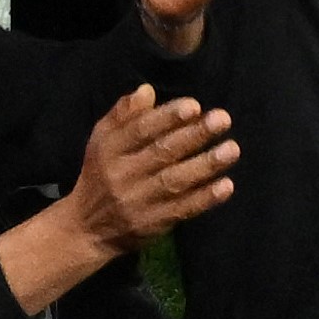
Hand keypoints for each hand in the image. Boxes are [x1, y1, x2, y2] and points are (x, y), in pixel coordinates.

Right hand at [60, 84, 242, 249]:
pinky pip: (182, 209)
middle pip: (161, 153)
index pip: (139, 130)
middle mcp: (122, 175)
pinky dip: (205, 198)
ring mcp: (138, 201)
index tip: (194, 106)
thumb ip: (123, 114)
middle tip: (222, 119)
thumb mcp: (102, 139)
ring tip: (231, 149)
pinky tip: (226, 186)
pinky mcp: (153, 223)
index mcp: (109, 149)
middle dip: (194, 135)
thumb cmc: (102, 173)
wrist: (87, 227)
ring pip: (175, 181)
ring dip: (206, 165)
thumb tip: (147, 91)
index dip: (167, 118)